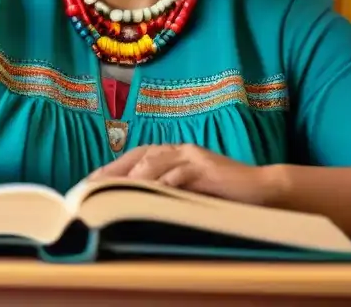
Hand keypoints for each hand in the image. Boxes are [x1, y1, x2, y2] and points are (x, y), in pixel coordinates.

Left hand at [87, 144, 284, 205]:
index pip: (136, 156)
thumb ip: (166, 189)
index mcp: (174, 153)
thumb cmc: (223, 193)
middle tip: (93, 185)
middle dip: (115, 170)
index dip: (112, 167)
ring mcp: (193, 156)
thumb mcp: (190, 191)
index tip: (89, 182)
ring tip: (114, 190)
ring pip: (156, 161)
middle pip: (139, 154)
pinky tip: (150, 192)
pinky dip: (163, 182)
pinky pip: (179, 174)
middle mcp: (180, 149)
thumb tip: (133, 201)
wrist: (260, 189)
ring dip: (133, 177)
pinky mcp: (206, 167)